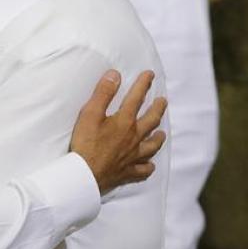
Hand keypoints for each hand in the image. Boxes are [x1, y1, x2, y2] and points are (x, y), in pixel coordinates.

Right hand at [70, 70, 166, 193]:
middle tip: (162, 101)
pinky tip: (149, 166)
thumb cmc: (86, 143)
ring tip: (161, 133)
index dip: (143, 84)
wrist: (85, 174)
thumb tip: (115, 75)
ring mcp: (133, 156)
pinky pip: (143, 170)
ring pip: (152, 146)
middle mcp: (134, 138)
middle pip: (151, 121)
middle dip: (157, 108)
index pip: (137, 98)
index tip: (150, 74)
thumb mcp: (90, 114)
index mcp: (125, 121)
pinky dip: (148, 167)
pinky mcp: (128, 172)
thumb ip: (103, 93)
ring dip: (158, 138)